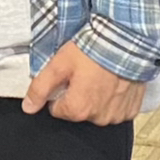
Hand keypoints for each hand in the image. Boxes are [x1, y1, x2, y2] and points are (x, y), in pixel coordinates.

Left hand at [24, 41, 147, 124]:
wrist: (127, 41)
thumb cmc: (94, 50)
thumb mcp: (59, 64)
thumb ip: (40, 87)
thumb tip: (28, 107)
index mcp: (77, 110)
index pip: (57, 109)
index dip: (60, 91)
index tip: (68, 77)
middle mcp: (98, 118)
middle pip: (78, 111)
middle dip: (79, 95)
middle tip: (85, 73)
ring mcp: (116, 115)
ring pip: (98, 111)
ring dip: (97, 97)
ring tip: (101, 76)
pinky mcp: (131, 110)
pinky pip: (117, 110)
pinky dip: (114, 99)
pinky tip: (114, 82)